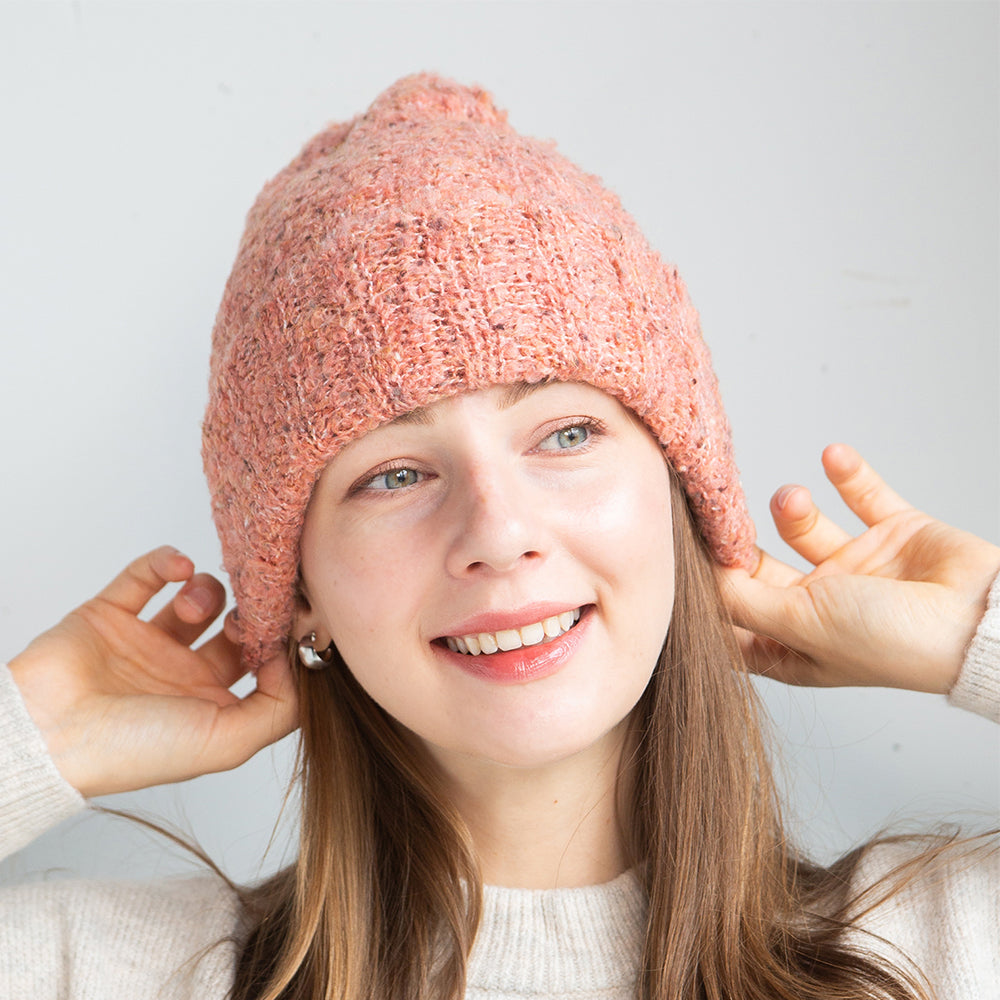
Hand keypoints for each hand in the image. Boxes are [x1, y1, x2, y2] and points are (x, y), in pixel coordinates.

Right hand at [7, 546, 297, 797]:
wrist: (50, 732)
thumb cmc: (134, 749)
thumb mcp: (227, 743)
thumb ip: (279, 709)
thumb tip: (301, 664)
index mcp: (209, 705)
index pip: (262, 664)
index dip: (280, 642)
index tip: (293, 623)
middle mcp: (182, 674)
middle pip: (237, 627)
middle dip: (252, 613)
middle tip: (250, 611)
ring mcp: (146, 641)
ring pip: (199, 596)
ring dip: (211, 591)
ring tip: (197, 606)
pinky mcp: (111, 612)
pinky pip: (148, 573)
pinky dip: (168, 561)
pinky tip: (178, 569)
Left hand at [719, 444, 999, 693]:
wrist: (979, 621)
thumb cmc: (891, 641)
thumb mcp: (798, 623)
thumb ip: (743, 599)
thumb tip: (701, 580)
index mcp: (797, 644)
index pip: (738, 622)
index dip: (711, 596)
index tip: (683, 562)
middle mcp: (823, 608)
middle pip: (762, 569)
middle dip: (742, 543)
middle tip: (722, 516)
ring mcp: (859, 570)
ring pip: (806, 527)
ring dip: (792, 507)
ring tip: (792, 498)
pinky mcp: (895, 534)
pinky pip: (863, 494)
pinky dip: (848, 473)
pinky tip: (834, 456)